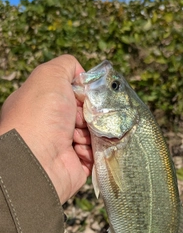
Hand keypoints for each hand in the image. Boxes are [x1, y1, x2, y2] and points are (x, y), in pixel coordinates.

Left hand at [0, 55, 92, 203]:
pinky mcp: (76, 167)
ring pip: (93, 135)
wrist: (37, 159)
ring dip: (92, 133)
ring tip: (79, 136)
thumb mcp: (49, 75)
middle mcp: (51, 126)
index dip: (83, 94)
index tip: (86, 97)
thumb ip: (66, 66)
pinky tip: (81, 149)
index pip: (72, 96)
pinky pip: (95, 156)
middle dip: (91, 114)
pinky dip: (93, 151)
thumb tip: (81, 74)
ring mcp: (63, 148)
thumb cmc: (40, 114)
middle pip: (86, 115)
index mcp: (43, 105)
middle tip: (86, 117)